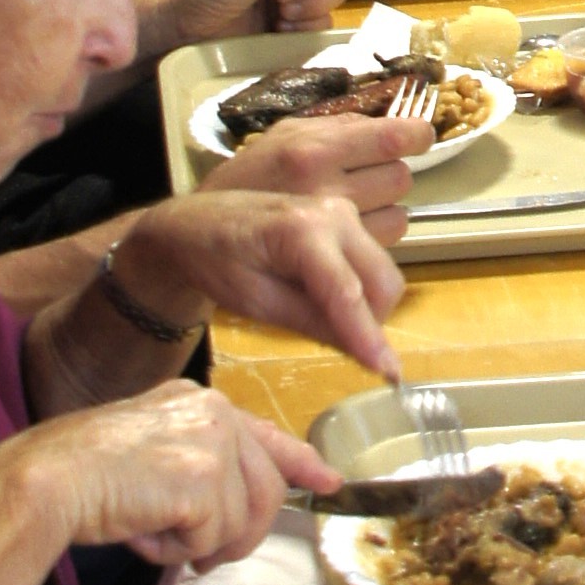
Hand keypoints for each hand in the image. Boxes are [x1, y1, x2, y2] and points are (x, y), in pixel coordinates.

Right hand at [21, 379, 338, 569]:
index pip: (266, 435)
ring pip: (242, 520)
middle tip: (202, 559)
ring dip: (200, 545)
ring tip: (155, 535)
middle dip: (240, 535)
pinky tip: (142, 533)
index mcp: (199, 403)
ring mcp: (213, 442)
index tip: (327, 480)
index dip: (300, 462)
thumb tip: (235, 515)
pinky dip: (176, 551)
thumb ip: (198, 467)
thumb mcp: (151, 455)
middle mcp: (215, 413)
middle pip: (266, 490)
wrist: (48, 479)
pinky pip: (212, 538)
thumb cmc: (81, 475)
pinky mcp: (204, 479)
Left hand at [116, 189, 407, 380]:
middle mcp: (335, 214)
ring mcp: (345, 212)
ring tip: (319, 314)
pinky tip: (322, 295)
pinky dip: (360, 290)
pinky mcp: (347, 218)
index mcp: (304, 231)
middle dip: (372, 322)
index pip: (348, 293)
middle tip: (340, 345)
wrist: (196, 224)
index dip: (369, 336)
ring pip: (384, 274)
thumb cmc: (215, 261)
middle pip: (383, 282)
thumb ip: (313, 323)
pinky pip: (371, 263)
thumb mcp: (256, 303)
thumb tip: (364, 354)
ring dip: (367, 306)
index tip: (389, 372)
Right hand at [198, 110, 431, 247]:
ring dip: (387, 210)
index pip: (392, 136)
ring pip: (399, 215)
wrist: (198, 232)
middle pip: (400, 177)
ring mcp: (331, 229)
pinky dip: (377, 238)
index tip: (420, 136)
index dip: (416, 135)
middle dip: (392, 175)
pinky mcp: (335, 260)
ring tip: (357, 208)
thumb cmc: (248, 179)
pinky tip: (353, 231)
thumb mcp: (285, 138)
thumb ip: (337, 129)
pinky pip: (384, 243)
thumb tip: (392, 122)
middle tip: (369, 177)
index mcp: (313, 149)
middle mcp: (325, 187)